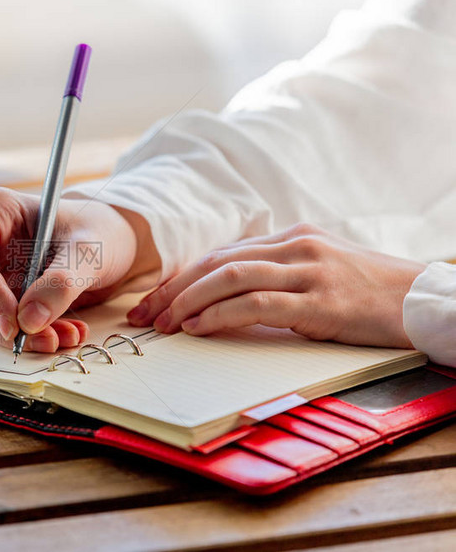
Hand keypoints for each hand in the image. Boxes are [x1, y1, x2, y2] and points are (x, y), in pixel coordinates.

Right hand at [0, 187, 149, 351]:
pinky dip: (31, 336)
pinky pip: (1, 323)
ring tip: (66, 335)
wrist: (114, 243)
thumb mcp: (88, 252)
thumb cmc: (99, 231)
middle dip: (6, 324)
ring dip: (22, 336)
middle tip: (47, 339)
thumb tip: (28, 321)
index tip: (15, 322)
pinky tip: (64, 331)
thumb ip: (60, 283)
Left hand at [127, 223, 425, 347]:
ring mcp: (307, 271)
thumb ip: (275, 275)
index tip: (150, 302)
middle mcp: (294, 246)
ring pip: (229, 277)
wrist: (422, 299)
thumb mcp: (316, 271)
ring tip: (164, 325)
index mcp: (289, 238)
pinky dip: (219, 315)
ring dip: (188, 302)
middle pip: (214, 263)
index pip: (218, 255)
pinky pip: (256, 303)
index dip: (178, 280)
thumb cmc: (365, 291)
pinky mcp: (320, 301)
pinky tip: (198, 328)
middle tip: (143, 316)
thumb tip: (221, 298)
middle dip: (172, 291)